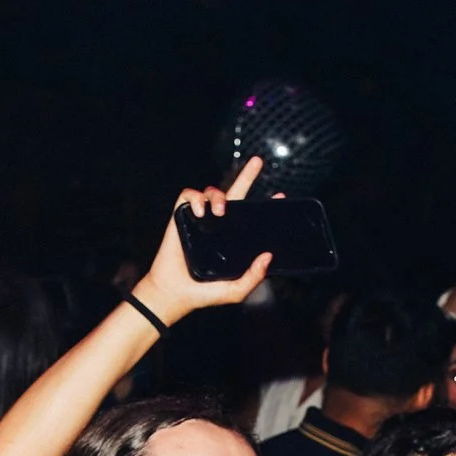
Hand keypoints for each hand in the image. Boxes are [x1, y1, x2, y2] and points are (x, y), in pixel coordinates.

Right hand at [131, 155, 272, 324]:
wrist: (175, 294)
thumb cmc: (204, 293)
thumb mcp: (236, 290)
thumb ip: (253, 277)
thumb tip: (268, 256)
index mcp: (232, 238)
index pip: (250, 215)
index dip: (264, 204)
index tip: (280, 196)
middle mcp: (217, 225)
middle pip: (234, 192)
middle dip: (247, 174)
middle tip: (259, 161)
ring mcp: (199, 219)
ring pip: (212, 191)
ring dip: (217, 195)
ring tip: (220, 212)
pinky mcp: (181, 217)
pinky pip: (189, 196)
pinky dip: (195, 199)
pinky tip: (200, 212)